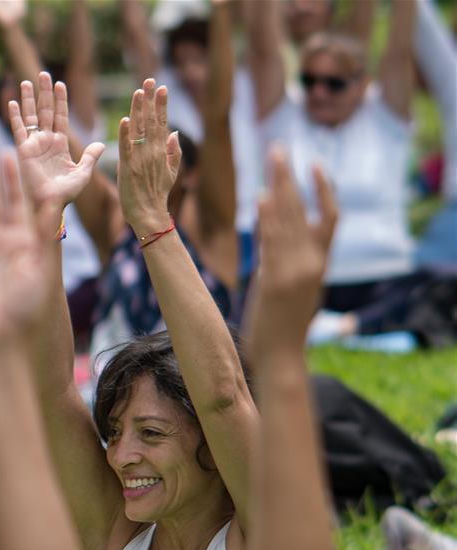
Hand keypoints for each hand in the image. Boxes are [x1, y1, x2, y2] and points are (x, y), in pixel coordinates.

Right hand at [8, 73, 104, 209]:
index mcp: (60, 144)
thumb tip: (102, 144)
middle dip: (45, 93)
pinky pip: (18, 130)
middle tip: (44, 73)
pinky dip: (15, 116)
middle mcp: (46, 141)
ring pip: (31, 116)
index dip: (61, 100)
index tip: (60, 84)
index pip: (61, 117)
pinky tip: (13, 101)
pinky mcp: (23, 150)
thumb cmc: (66, 193)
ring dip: (29, 99)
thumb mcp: (83, 173)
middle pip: (46, 111)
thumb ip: (90, 157)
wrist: (50, 204)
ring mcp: (34, 144)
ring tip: (27, 81)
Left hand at [117, 79, 181, 234]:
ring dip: (138, 110)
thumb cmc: (158, 194)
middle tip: (149, 80)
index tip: (162, 87)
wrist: (149, 214)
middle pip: (150, 121)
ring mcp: (139, 159)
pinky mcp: (127, 167)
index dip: (161, 105)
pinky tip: (124, 120)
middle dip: (150, 100)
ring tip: (138, 92)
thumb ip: (174, 151)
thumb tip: (175, 132)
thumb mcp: (171, 172)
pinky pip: (126, 147)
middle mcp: (151, 152)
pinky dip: (125, 134)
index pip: (161, 123)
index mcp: (161, 151)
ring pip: (139, 130)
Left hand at [246, 146, 336, 362]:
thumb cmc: (282, 327)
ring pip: (288, 219)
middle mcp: (312, 264)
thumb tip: (270, 230)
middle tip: (278, 148)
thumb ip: (284, 258)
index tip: (314, 165)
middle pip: (304, 209)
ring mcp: (295, 272)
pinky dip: (268, 219)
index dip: (324, 190)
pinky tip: (262, 197)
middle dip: (290, 177)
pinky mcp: (276, 281)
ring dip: (278, 186)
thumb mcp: (290, 287)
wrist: (281, 358)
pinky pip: (273, 243)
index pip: (330, 218)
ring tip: (271, 159)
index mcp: (320, 265)